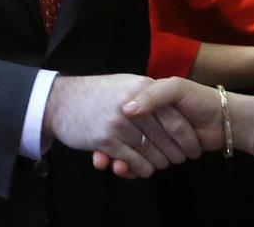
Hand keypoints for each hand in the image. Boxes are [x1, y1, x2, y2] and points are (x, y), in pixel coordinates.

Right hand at [44, 74, 199, 177]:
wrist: (61, 100)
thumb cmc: (97, 94)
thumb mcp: (126, 83)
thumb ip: (149, 94)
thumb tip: (173, 108)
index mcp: (141, 86)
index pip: (172, 115)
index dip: (185, 134)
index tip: (193, 145)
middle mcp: (132, 104)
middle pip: (163, 135)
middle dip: (175, 151)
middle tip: (181, 159)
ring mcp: (118, 122)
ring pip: (148, 150)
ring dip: (159, 161)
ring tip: (163, 165)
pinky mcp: (104, 139)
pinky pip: (131, 159)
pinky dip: (141, 168)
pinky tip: (145, 170)